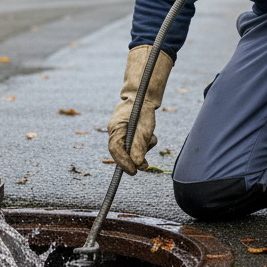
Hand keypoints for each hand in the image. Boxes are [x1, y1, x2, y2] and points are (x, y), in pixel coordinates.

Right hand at [108, 45, 173, 174]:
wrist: (143, 94)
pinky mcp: (128, 132)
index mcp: (115, 128)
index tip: (134, 171)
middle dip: (134, 158)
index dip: (124, 163)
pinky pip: (135, 143)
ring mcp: (121, 132)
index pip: (116, 150)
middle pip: (122, 151)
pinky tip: (150, 135)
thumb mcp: (144, 128)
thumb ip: (140, 145)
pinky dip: (144, 143)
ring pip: (130, 148)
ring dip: (142, 148)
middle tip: (145, 165)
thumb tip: (138, 164)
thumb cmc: (143, 108)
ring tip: (151, 138)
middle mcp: (115, 131)